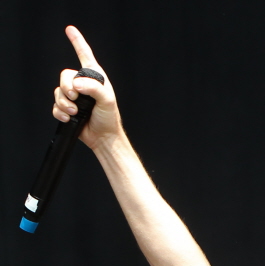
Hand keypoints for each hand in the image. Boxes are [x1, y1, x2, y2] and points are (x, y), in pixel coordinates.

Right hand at [52, 26, 120, 149]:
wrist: (103, 137)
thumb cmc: (109, 118)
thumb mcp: (107, 100)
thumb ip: (94, 88)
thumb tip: (76, 85)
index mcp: (94, 78)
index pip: (85, 56)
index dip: (77, 42)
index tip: (70, 29)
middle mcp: (83, 84)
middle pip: (64, 75)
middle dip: (67, 87)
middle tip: (75, 97)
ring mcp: (74, 97)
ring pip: (58, 92)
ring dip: (64, 103)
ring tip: (75, 112)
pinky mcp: (67, 108)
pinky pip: (55, 106)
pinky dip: (60, 112)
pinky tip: (69, 118)